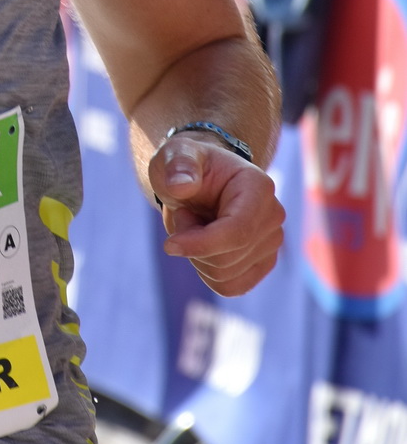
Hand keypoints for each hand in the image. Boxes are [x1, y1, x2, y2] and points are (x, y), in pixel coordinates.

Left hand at [148, 135, 284, 296]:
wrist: (197, 180)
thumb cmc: (186, 166)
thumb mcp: (176, 155)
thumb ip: (179, 165)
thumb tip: (181, 186)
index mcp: (258, 187)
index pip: (236, 232)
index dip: (201, 244)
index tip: (169, 245)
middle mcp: (273, 216)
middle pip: (227, 258)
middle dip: (193, 244)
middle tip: (185, 215)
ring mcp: (272, 242)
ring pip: (225, 276)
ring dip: (198, 256)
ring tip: (196, 224)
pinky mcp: (263, 263)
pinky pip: (231, 287)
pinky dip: (207, 273)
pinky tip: (204, 246)